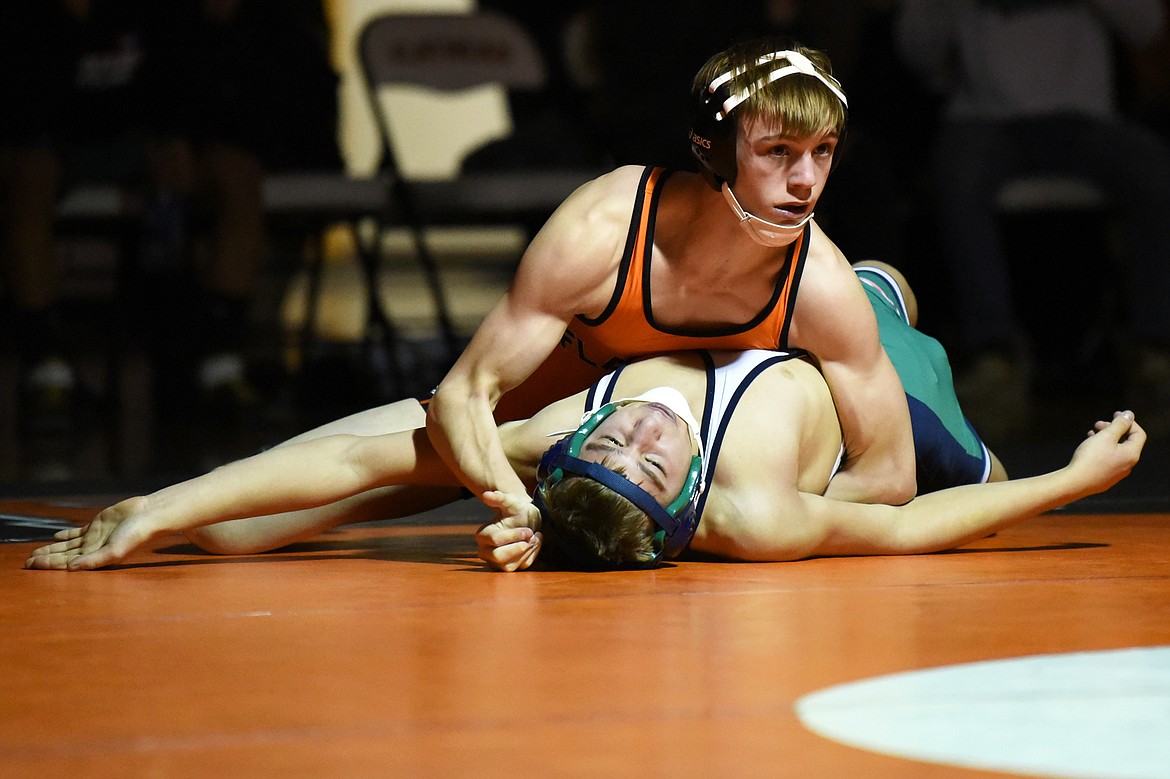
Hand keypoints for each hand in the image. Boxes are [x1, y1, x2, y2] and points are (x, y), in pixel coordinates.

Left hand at [24, 497, 156, 570]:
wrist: (148, 514)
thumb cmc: (136, 535)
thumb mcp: (115, 550)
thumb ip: (93, 560)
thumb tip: (70, 569)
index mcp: (96, 558)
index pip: (67, 563)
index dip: (49, 564)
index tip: (33, 564)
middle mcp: (93, 549)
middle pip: (64, 556)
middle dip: (46, 559)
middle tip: (27, 562)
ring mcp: (95, 537)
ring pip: (68, 545)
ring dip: (52, 549)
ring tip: (36, 552)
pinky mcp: (98, 524)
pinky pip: (77, 532)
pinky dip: (65, 534)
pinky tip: (55, 537)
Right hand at [475, 490, 541, 571]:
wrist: (527, 519)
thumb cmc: (516, 510)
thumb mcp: (510, 501)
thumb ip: (499, 498)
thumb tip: (487, 495)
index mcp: (483, 535)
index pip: (495, 540)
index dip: (514, 535)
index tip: (528, 530)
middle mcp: (486, 551)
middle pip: (498, 557)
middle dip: (518, 547)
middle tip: (531, 536)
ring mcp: (497, 562)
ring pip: (509, 566)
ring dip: (526, 552)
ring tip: (535, 539)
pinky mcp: (509, 567)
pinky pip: (520, 567)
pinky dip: (531, 556)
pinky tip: (535, 544)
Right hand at [1068, 411, 1144, 493]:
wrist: (1076, 482)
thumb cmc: (1091, 458)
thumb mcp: (1106, 436)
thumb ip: (1119, 424)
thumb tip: (1129, 415)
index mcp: (1131, 454)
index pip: (1139, 434)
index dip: (1129, 422)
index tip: (1115, 415)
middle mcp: (1128, 465)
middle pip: (1126, 442)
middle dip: (1114, 430)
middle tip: (1098, 424)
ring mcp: (1117, 473)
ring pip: (1116, 451)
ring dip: (1106, 439)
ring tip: (1091, 433)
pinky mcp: (1106, 478)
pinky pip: (1108, 460)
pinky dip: (1101, 450)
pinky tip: (1089, 447)